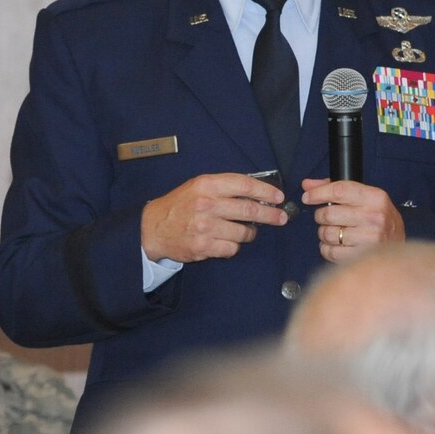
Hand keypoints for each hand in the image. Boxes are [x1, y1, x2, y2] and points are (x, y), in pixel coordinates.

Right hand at [141, 174, 288, 262]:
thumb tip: (256, 193)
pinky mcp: (204, 246)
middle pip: (249, 210)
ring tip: (246, 232)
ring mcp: (205, 227)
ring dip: (250, 234)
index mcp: (207, 185)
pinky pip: (232, 248)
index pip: (244, 185)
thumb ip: (224, 188)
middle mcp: (207, 204)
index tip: (278, 197)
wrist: (153, 228)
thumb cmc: (179, 206)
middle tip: (280, 217)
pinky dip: (234, 246)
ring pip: (243, 233)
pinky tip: (227, 242)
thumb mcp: (198, 186)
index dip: (265, 191)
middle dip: (270, 215)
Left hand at [301, 178, 404, 262]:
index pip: (339, 190)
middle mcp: (374, 217)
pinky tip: (335, 244)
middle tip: (325, 217)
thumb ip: (335, 188)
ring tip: (333, 231)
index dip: (318, 193)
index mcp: (375, 197)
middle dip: (321, 215)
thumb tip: (307, 184)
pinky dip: (327, 248)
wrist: (398, 246)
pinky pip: (330, 251)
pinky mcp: (361, 256)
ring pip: (327, 233)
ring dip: (324, 232)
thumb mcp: (365, 197)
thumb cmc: (379, 220)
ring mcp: (369, 238)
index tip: (307, 197)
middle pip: (329, 213)